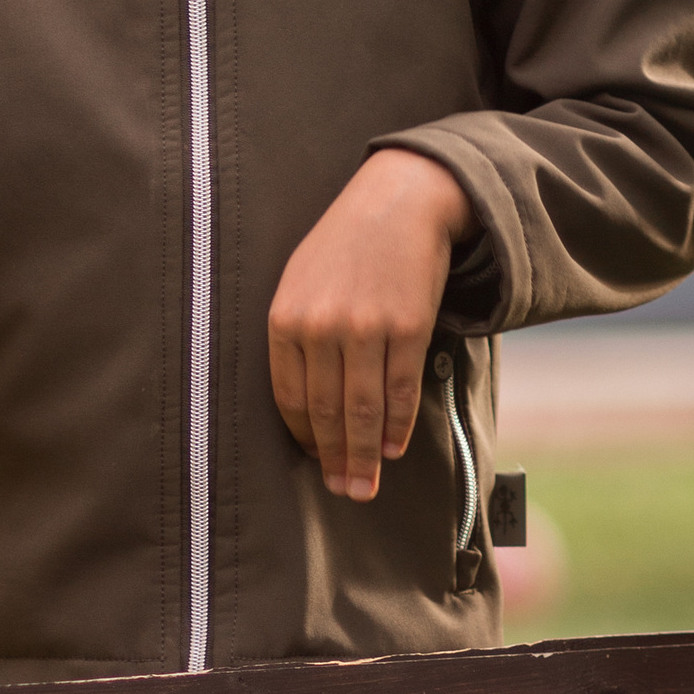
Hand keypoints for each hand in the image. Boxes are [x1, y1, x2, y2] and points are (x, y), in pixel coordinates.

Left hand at [267, 150, 474, 503]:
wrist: (400, 201)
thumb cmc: (345, 245)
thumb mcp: (300, 280)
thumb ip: (296, 335)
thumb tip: (302, 402)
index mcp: (286, 318)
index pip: (289, 397)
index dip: (303, 436)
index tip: (313, 460)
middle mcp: (321, 327)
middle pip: (326, 412)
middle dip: (333, 459)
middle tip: (342, 491)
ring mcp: (365, 329)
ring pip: (363, 411)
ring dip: (364, 456)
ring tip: (365, 486)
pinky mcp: (407, 329)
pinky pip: (400, 391)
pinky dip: (396, 426)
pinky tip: (392, 448)